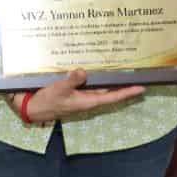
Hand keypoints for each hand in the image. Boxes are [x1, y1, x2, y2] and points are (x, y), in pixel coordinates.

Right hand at [12, 69, 143, 122]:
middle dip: (124, 84)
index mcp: (89, 101)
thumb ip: (72, 80)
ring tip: (124, 69)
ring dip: (112, 80)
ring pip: (102, 88)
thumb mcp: (59, 89)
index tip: (141, 88)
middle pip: (111, 92)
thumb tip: (84, 72)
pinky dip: (97, 77)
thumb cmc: (48, 101)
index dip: (128, 92)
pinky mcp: (77, 92)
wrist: (35, 108)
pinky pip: (91, 85)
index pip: (113, 96)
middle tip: (138, 74)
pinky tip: (100, 69)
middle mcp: (89, 99)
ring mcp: (83, 96)